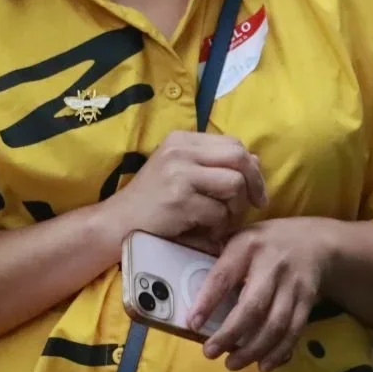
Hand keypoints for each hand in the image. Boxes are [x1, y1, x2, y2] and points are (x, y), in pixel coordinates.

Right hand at [104, 131, 265, 251]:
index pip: (233, 143)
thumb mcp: (180, 172)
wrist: (116, 225)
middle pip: (239, 158)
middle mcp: (180, 151)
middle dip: (254, 183)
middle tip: (256, 204)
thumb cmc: (152, 201)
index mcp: (181, 140)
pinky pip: (219, 212)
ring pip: (234, 184)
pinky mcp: (179, 200)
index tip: (256, 188)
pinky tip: (207, 231)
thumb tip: (255, 160)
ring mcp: (179, 174)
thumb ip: (213, 164)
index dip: (250, 166)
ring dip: (236, 208)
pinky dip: (219, 226)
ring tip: (222, 219)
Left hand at [190, 216, 334, 371]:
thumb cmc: (268, 243)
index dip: (207, 301)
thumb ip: (221, 260)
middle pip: (253, 306)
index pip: (224, 276)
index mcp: (248, 246)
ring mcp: (294, 285)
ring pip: (275, 324)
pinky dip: (279, 352)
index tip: (193, 324)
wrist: (317, 242)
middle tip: (210, 353)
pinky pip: (294, 331)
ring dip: (253, 349)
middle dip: (230, 334)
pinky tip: (264, 365)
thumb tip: (185, 290)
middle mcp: (273, 265)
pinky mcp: (308, 301)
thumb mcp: (242, 238)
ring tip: (232, 363)